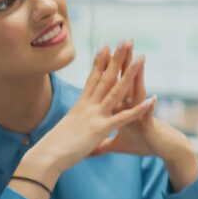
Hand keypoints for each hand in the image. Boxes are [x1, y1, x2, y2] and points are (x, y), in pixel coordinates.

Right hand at [16, 42, 153, 187]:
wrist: (45, 156)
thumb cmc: (52, 147)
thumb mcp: (66, 128)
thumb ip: (73, 122)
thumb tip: (72, 121)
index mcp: (81, 105)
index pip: (92, 79)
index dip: (100, 62)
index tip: (106, 46)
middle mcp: (88, 106)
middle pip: (105, 77)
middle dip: (117, 59)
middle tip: (127, 41)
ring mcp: (95, 115)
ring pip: (116, 90)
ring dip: (130, 74)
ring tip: (142, 58)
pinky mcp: (101, 128)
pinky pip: (123, 117)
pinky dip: (138, 109)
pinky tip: (152, 100)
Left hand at [91, 52, 197, 189]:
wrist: (163, 149)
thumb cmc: (143, 144)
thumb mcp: (119, 144)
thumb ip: (103, 144)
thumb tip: (90, 147)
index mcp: (122, 107)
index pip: (114, 84)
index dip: (108, 69)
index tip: (103, 51)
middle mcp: (133, 106)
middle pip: (126, 81)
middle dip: (124, 63)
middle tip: (123, 43)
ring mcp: (142, 113)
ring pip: (139, 92)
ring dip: (139, 77)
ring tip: (140, 59)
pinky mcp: (149, 124)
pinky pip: (148, 115)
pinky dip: (149, 108)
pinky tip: (152, 99)